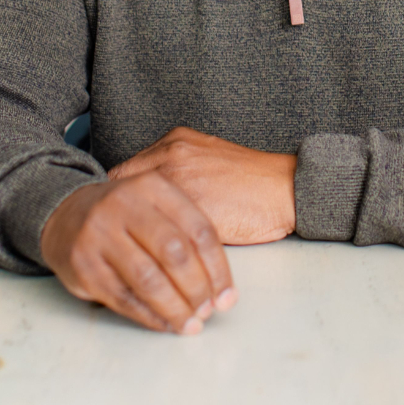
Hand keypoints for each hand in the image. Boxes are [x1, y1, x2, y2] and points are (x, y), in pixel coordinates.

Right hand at [40, 170, 237, 334]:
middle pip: (174, 253)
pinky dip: (149, 316)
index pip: (198, 229)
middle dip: (197, 289)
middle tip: (208, 311)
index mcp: (153, 186)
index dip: (218, 268)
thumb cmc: (126, 215)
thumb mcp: (157, 205)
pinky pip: (123, 297)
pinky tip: (164, 323)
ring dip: (174, 308)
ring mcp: (100, 234)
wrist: (66, 212)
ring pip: (148, 279)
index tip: (227, 296)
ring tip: (190, 324)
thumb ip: (188, 234)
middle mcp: (124, 205)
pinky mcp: (83, 264)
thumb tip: (222, 290)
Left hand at [109, 126, 296, 245]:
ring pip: (138, 215)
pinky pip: (162, 233)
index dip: (119, 202)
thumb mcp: (206, 160)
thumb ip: (175, 170)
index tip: (119, 222)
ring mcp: (181, 180)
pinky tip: (158, 262)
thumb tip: (146, 198)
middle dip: (120, 220)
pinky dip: (155, 249)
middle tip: (121, 243)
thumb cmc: (250, 181)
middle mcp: (171, 155)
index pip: (124, 174)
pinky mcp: (194, 208)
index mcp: (173, 142)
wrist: (285, 188)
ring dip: (133, 237)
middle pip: (121, 193)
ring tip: (135, 256)